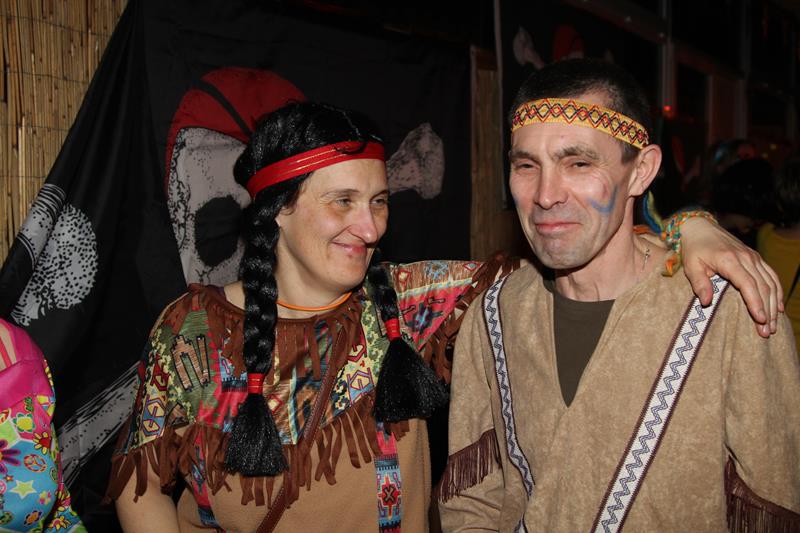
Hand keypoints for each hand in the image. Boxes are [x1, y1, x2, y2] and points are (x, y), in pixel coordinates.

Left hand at [679, 217, 782, 337]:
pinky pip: (771, 275)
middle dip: (767, 311)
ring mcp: (753, 257)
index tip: (760, 319)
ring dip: (773, 304)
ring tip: (772, 325)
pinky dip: (777, 291)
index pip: (748, 284)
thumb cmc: (694, 249)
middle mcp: (745, 258)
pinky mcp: (755, 258)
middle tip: (766, 332)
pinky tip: (778, 307)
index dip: (756, 303)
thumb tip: (706, 302)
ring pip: (770, 282)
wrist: (701, 227)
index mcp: (729, 260)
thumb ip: (699, 283)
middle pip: (762, 286)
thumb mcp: (691, 266)